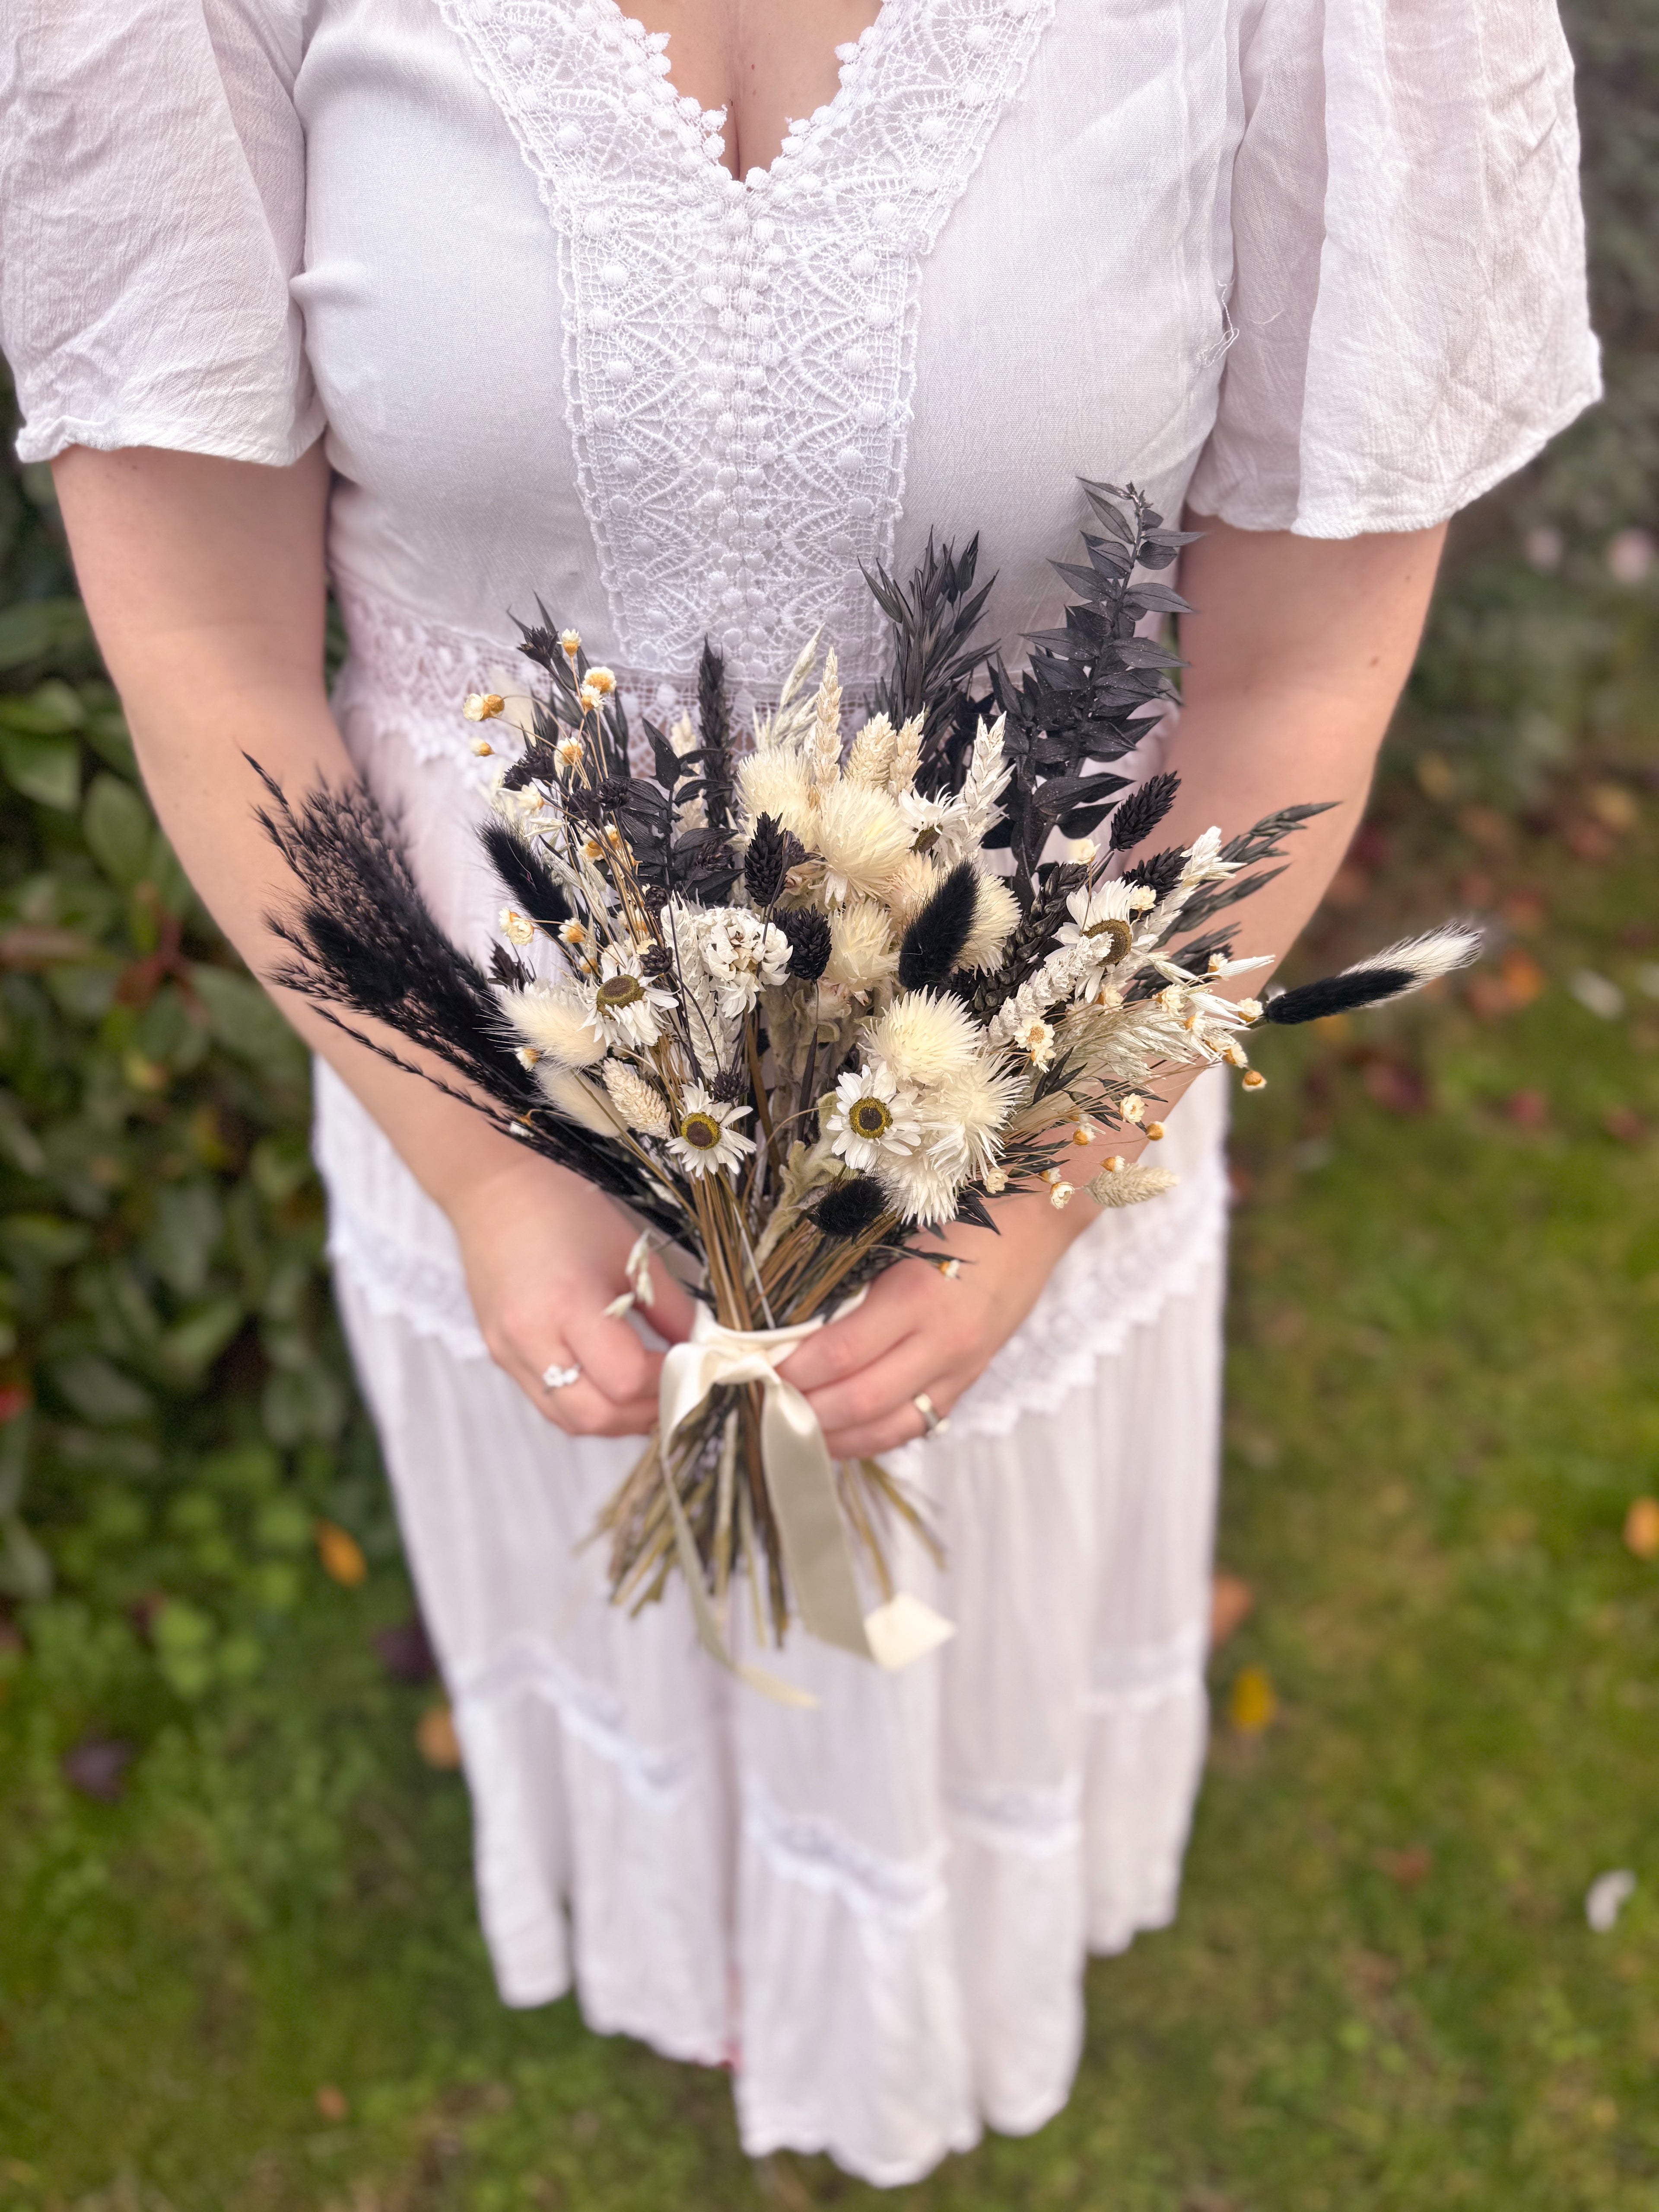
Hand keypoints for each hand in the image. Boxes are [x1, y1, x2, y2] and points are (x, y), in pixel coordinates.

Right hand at [444, 1156, 694, 1436]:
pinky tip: (612, 1386)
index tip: (690, 1362)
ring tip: (649, 1397)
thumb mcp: (631, 1253)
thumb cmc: (567, 1212)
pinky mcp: (499, 1356)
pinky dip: (587, 1405)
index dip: (666, 1380)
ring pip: (569, 1420)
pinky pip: (548, 1403)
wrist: (495, 1192)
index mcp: (567, 1303)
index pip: (625, 1377)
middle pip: (596, 1415)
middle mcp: (531, 1337)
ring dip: (616, 1420)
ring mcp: (508, 1352)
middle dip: (645, 1413)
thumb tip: (703, 1350)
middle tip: (677, 1392)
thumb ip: (671, 1309)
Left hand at [778, 1168, 1120, 1458]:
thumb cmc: (960, 1209)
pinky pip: (915, 1425)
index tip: (750, 1369)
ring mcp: (960, 1368)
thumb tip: (785, 1316)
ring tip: (788, 1429)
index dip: (790, 1370)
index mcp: (917, 1295)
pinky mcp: (969, 1379)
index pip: (838, 1353)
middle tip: (758, 1404)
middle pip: (859, 1400)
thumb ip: (850, 1275)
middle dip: (802, 1410)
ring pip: (888, 1427)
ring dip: (834, 1436)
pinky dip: (871, 1436)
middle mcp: (943, 1342)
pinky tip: (837, 1434)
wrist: (1036, 1215)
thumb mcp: (898, 1233)